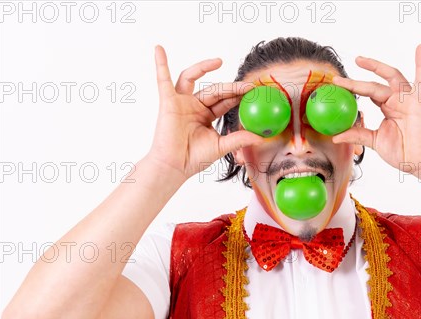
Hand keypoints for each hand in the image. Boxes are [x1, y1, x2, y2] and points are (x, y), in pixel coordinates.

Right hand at [146, 45, 263, 180]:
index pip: (225, 101)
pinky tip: (159, 50)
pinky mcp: (168, 102)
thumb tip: (261, 137)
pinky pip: (163, 80)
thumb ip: (239, 139)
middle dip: (231, 87)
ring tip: (219, 61)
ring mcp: (181, 103)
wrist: (175, 167)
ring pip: (193, 79)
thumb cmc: (194, 159)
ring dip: (203, 67)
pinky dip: (161, 64)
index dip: (238, 95)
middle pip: (214, 90)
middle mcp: (194, 106)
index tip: (253, 90)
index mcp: (206, 116)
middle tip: (247, 85)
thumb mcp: (222, 147)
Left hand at [331, 44, 420, 177]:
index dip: (352, 89)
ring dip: (376, 67)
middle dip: (356, 80)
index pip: (368, 94)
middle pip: (374, 85)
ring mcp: (408, 100)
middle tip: (337, 78)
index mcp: (388, 108)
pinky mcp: (418, 103)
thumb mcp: (375, 141)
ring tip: (359, 60)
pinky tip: (420, 48)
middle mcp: (397, 101)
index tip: (335, 86)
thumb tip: (335, 136)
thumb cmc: (403, 153)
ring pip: (390, 78)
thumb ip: (357, 135)